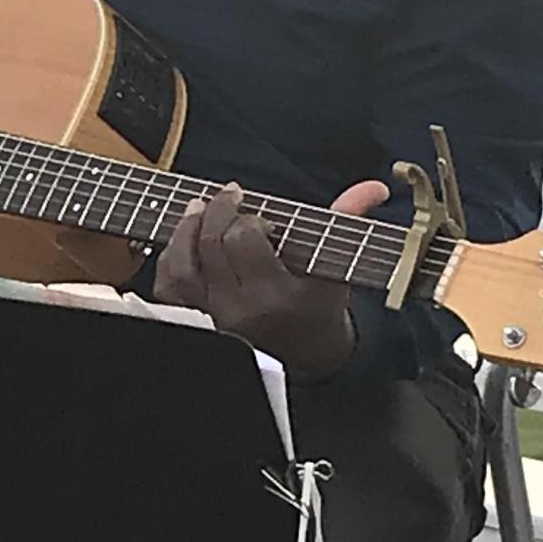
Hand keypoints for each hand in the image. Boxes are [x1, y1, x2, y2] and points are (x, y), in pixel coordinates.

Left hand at [153, 178, 389, 379]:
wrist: (305, 354)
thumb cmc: (319, 304)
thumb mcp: (336, 265)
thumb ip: (347, 219)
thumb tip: (374, 187)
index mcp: (279, 296)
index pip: (245, 240)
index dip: (249, 219)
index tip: (263, 219)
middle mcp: (241, 310)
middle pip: (211, 246)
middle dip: (218, 211)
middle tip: (231, 196)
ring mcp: (214, 320)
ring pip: (183, 265)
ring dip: (187, 228)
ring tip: (200, 207)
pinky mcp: (195, 323)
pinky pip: (168, 286)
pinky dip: (171, 256)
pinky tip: (184, 238)